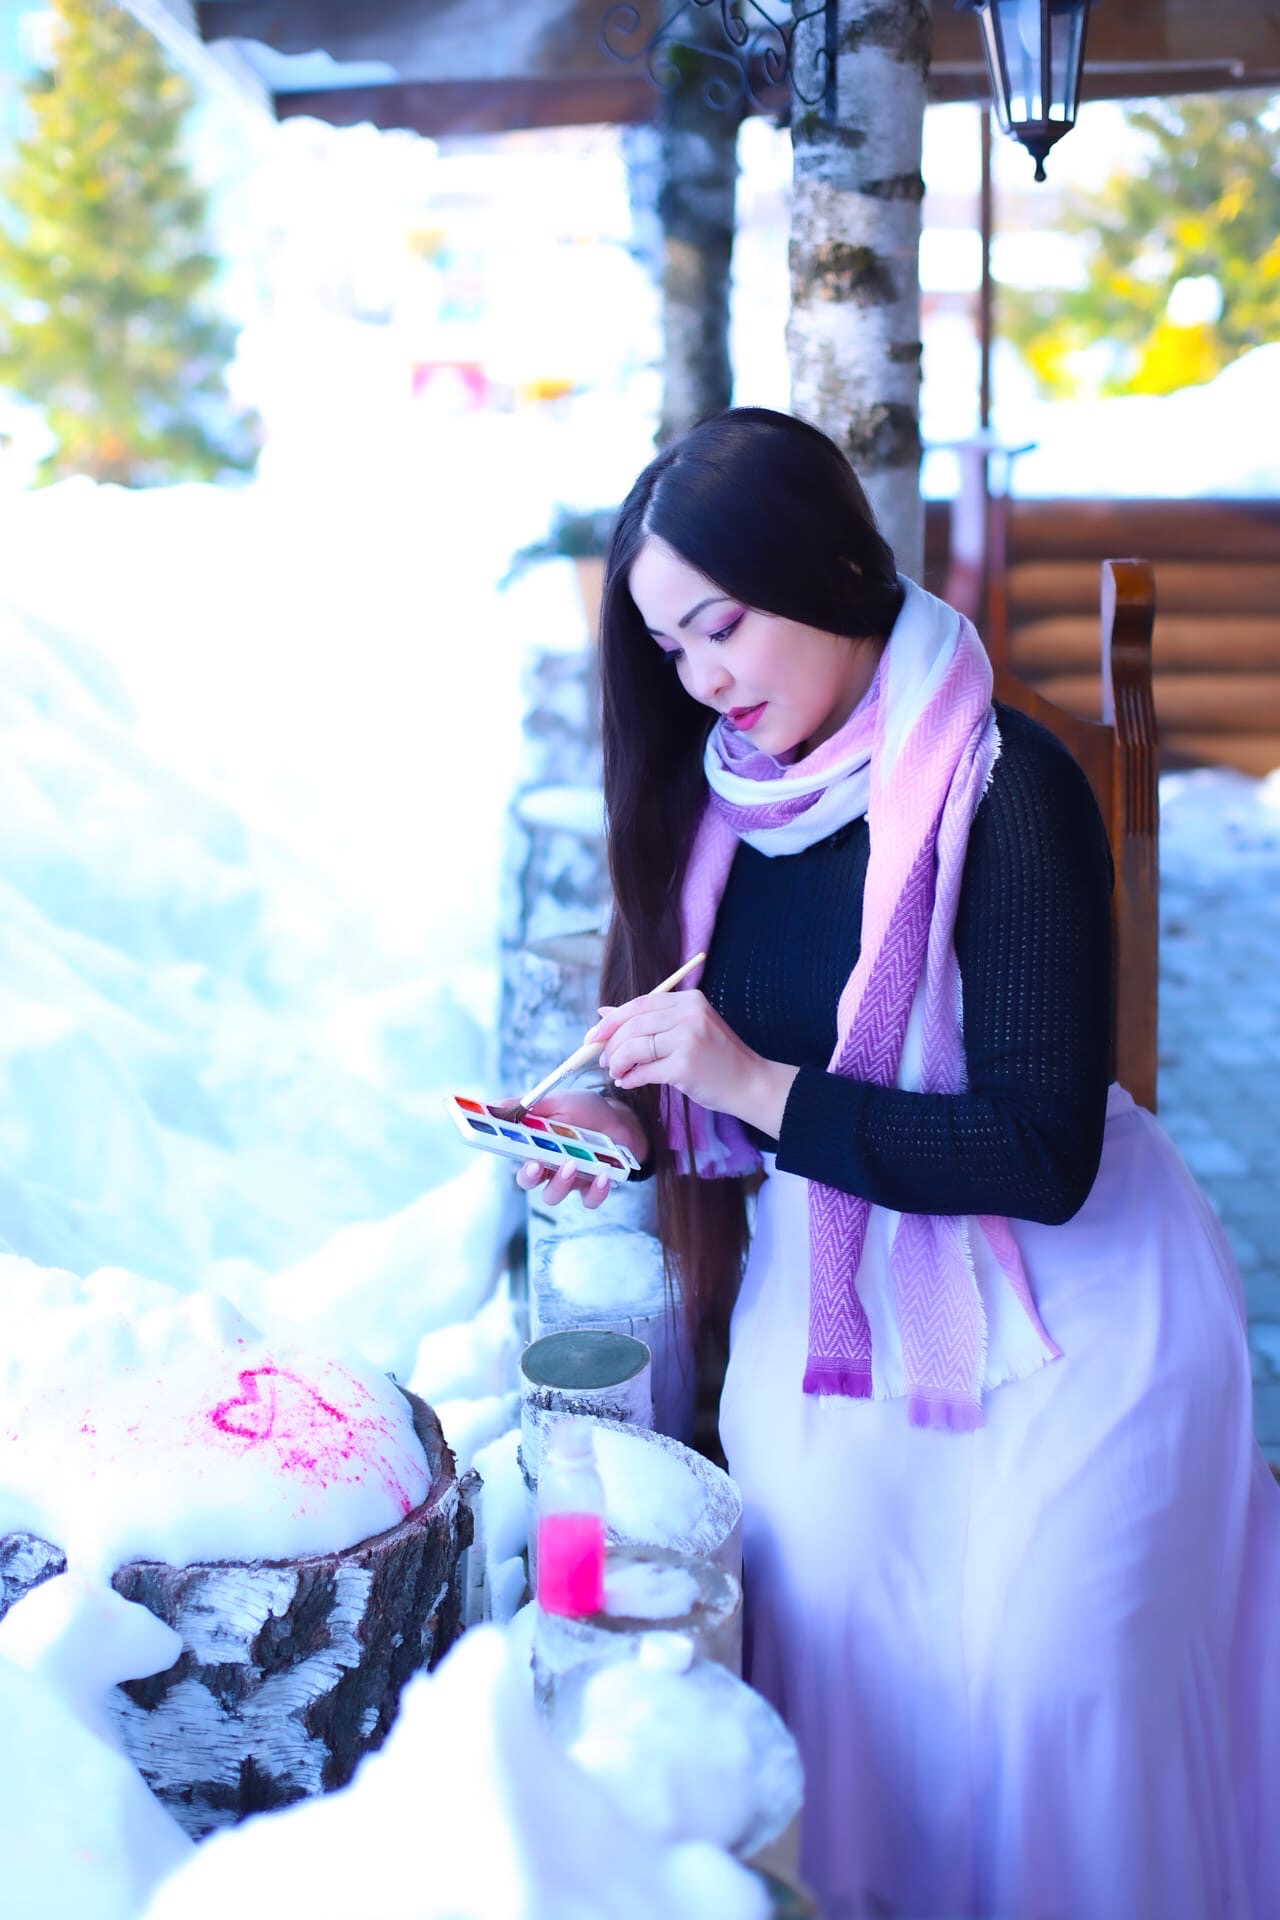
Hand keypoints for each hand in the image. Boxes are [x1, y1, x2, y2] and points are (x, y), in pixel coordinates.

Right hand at [507, 1089, 647, 1210]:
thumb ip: (527, 1107)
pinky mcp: (593, 1188)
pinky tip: (603, 1175)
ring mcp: (570, 1179)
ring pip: (554, 1194)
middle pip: (528, 1182)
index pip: (513, 1153)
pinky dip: (595, 1191)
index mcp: (535, 1144)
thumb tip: (491, 1105)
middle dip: (529, 1175)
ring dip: (560, 1182)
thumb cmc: (584, 1110)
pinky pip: (589, 1199)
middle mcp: (547, 1166)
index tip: (504, 1144)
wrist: (621, 1118)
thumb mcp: (556, 1102)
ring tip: (572, 1163)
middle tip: (536, 1163)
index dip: (504, 1150)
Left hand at [586, 990, 798, 1136]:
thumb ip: (650, 1019)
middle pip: (633, 1025)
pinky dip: (631, 1079)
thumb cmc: (717, 1058)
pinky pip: (645, 1072)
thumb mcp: (688, 1028)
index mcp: (689, 1001)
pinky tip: (629, 1082)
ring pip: (635, 1048)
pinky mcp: (685, 1066)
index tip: (593, 1036)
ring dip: (618, 1063)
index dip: (611, 1020)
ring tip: (617, 1073)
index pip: (639, 1004)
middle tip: (602, 1060)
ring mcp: (688, 1040)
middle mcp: (689, 1015)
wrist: (750, 1083)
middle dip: (610, 1044)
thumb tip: (603, 1012)